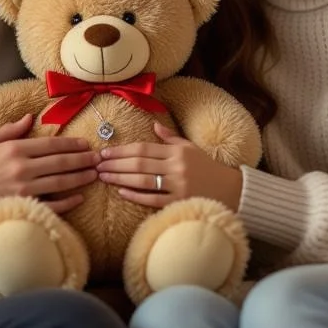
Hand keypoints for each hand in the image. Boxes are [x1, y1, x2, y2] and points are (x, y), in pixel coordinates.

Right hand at [0, 114, 99, 229]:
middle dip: (82, 159)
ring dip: (80, 178)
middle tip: (98, 159)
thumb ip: (10, 130)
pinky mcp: (22, 207)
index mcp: (14, 149)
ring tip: (94, 175)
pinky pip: (51, 206)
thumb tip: (31, 117)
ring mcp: (23, 190)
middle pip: (61, 162)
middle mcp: (22, 168)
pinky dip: (67, 203)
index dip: (72, 143)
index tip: (85, 144)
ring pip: (60, 183)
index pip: (51, 144)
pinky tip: (79, 198)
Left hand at [96, 123, 242, 210]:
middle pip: (139, 164)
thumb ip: (170, 138)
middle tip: (97, 165)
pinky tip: (121, 193)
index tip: (105, 152)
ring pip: (143, 181)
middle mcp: (177, 167)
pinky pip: (153, 199)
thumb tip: (153, 124)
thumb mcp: (190, 148)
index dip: (122, 150)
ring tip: (103, 177)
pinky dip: (136, 196)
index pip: (143, 148)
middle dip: (116, 164)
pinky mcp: (179, 202)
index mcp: (177, 151)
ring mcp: (178, 186)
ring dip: (120, 179)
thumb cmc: (206, 168)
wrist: (230, 190)